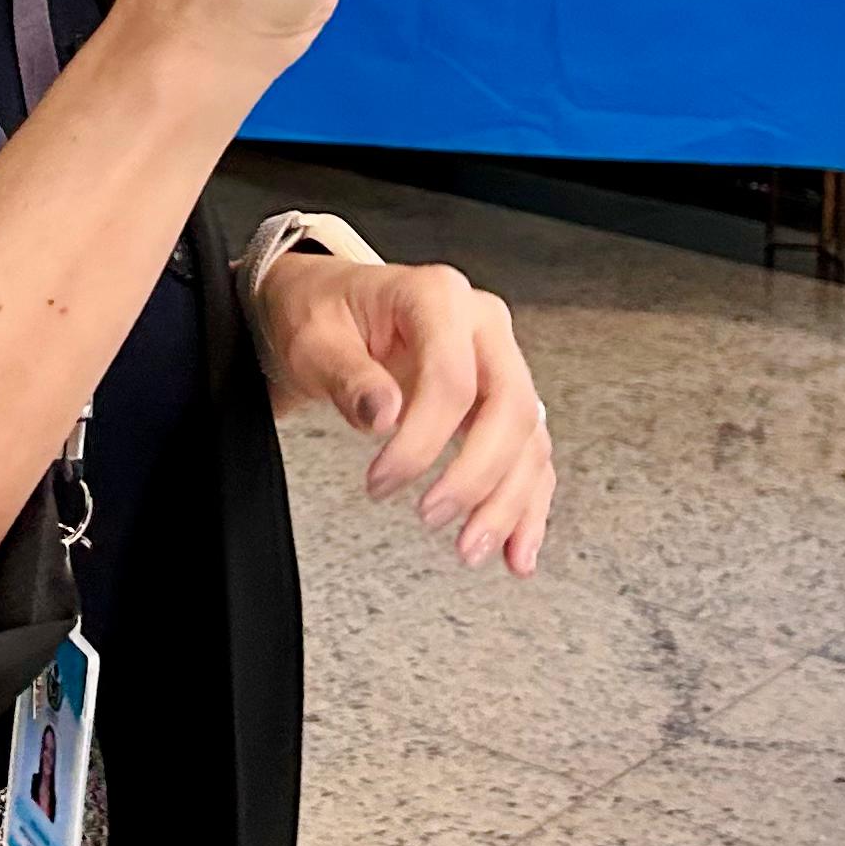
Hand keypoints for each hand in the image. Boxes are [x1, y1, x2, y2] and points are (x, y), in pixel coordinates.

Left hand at [260, 254, 556, 575]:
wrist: (328, 304)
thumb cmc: (321, 312)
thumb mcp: (314, 338)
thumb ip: (348, 375)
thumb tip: (383, 415)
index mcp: (437, 296)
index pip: (453, 378)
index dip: (421, 441)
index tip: (382, 481)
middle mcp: (481, 325)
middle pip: (510, 407)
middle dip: (477, 476)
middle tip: (431, 516)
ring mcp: (498, 361)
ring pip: (529, 438)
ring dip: (508, 502)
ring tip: (471, 549)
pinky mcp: (499, 398)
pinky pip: (529, 455)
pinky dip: (526, 505)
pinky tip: (515, 549)